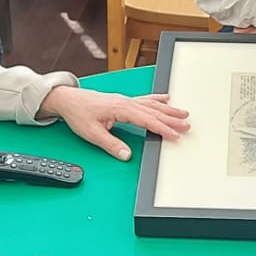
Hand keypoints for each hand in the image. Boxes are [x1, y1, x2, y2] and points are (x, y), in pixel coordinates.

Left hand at [39, 85, 190, 160]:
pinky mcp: (124, 101)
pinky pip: (146, 99)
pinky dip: (158, 99)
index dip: (162, 128)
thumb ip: (111, 145)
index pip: (147, 120)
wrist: (69, 100)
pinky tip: (166, 99)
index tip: (175, 135)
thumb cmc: (79, 114)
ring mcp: (126, 100)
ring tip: (183, 114)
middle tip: (187, 126)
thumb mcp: (92, 133)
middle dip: (172, 119)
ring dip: (169, 110)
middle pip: (154, 111)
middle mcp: (126, 102)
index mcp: (121, 109)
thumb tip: (127, 155)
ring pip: (152, 105)